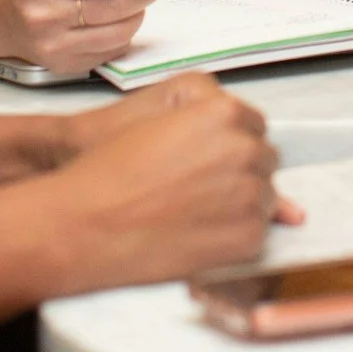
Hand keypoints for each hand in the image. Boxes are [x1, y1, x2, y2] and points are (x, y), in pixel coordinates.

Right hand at [65, 77, 308, 223]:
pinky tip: (197, 233)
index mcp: (225, 113)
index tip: (206, 158)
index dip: (227, 142)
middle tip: (195, 187)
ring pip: (265, 197)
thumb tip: (246, 132)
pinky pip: (258, 233)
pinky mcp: (247, 237)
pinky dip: (234, 237)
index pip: (253, 125)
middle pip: (263, 160)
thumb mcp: (160, 115)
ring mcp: (251, 196)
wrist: (87, 224)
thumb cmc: (112, 171)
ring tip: (192, 212)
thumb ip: (211, 115)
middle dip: (238, 172)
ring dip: (239, 204)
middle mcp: (245, 151)